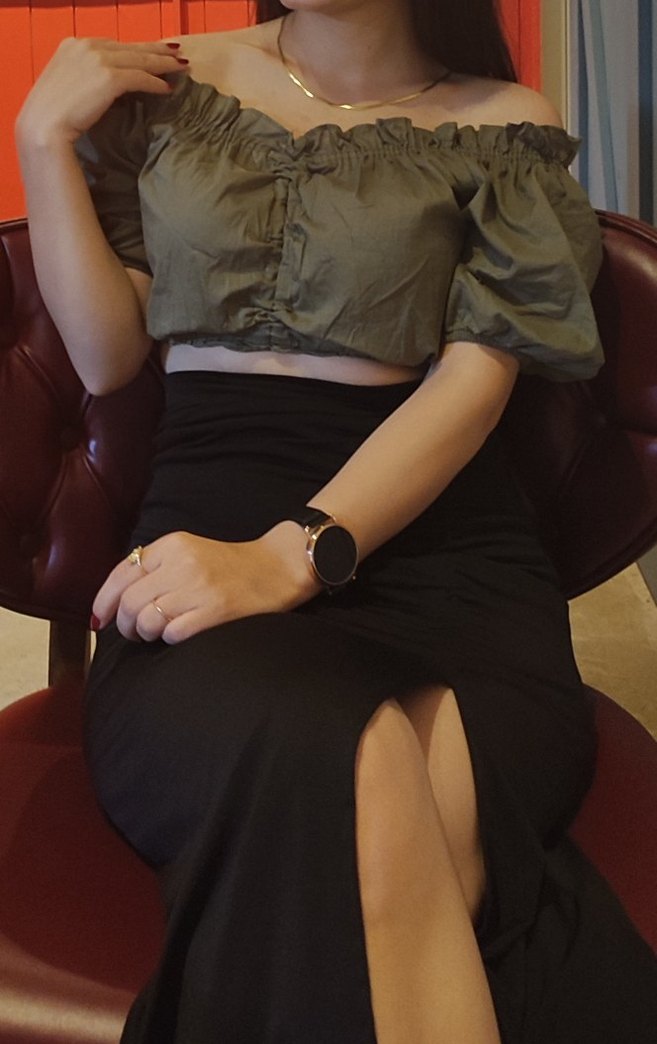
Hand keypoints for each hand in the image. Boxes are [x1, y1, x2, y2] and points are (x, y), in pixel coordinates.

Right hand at [16, 36, 187, 147]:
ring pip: (140, 59)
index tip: (151, 50)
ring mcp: (98, 59)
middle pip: (130, 47)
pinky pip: (140, 78)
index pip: (113, 44)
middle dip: (156, 50)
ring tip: (181, 67)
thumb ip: (83, 77)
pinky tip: (168, 89)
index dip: (135, 48)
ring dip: (163, 64)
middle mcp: (86, 46)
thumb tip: (103, 86)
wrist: (44, 127)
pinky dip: (156, 83)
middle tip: (176, 53)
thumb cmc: (51, 116)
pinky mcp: (109, 77)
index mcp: (74, 45)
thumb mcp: (65, 86)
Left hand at [92, 524, 321, 643]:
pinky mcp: (216, 611)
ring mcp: (200, 587)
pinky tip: (179, 634)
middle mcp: (183, 563)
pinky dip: (168, 639)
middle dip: (124, 625)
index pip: (122, 573)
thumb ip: (154, 567)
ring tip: (156, 634)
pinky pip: (172, 633)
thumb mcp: (188, 552)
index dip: (104, 601)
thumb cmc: (229, 566)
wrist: (278, 568)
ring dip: (145, 634)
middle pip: (130, 602)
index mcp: (172, 545)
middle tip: (133, 632)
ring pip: (147, 620)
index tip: (100, 618)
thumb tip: (113, 601)